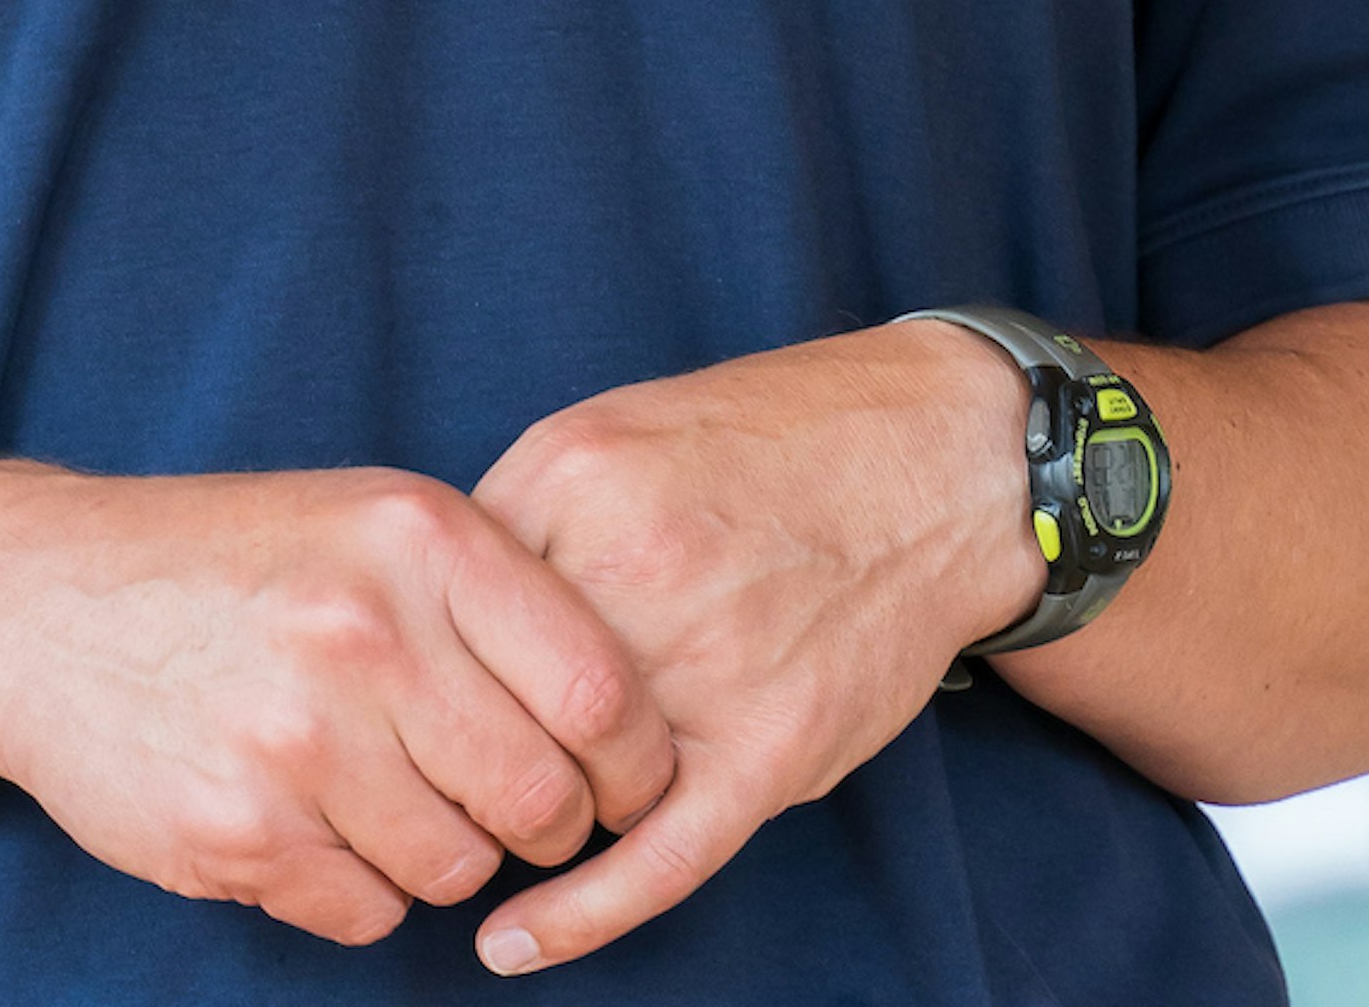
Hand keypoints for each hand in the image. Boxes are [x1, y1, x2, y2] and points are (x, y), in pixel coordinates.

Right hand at [0, 463, 676, 948]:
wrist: (44, 605)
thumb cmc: (243, 559)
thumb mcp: (381, 519)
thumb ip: (495, 592)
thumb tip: (621, 707)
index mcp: (426, 541)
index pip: (598, 688)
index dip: (636, 757)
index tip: (630, 777)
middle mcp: (370, 636)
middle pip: (539, 797)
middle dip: (553, 825)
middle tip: (530, 813)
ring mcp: (298, 743)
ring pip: (456, 869)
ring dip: (452, 856)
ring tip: (406, 800)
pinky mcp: (236, 835)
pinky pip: (367, 913)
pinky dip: (367, 890)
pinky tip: (327, 825)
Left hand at [462, 321, 1040, 972]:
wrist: (946, 458)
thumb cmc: (783, 440)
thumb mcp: (629, 423)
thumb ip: (533, 513)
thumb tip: (435, 616)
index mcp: (575, 475)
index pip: (440, 606)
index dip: (429, 659)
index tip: (422, 692)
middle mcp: (628, 566)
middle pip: (492, 698)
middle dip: (479, 737)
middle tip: (467, 756)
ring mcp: (702, 660)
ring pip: (564, 779)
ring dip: (539, 801)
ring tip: (530, 798)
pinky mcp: (771, 745)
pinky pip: (654, 856)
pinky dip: (578, 914)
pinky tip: (513, 944)